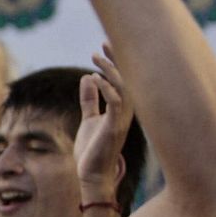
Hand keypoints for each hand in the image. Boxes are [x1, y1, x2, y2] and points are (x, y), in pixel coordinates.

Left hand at [75, 45, 132, 200]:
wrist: (91, 173)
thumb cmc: (92, 148)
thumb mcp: (89, 118)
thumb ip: (89, 100)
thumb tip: (88, 78)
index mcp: (120, 109)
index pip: (122, 81)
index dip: (115, 63)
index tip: (104, 46)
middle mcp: (125, 112)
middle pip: (127, 80)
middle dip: (118, 60)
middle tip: (105, 43)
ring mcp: (121, 119)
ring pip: (123, 88)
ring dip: (110, 70)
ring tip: (95, 57)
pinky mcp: (114, 127)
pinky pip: (114, 103)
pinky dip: (106, 88)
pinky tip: (95, 78)